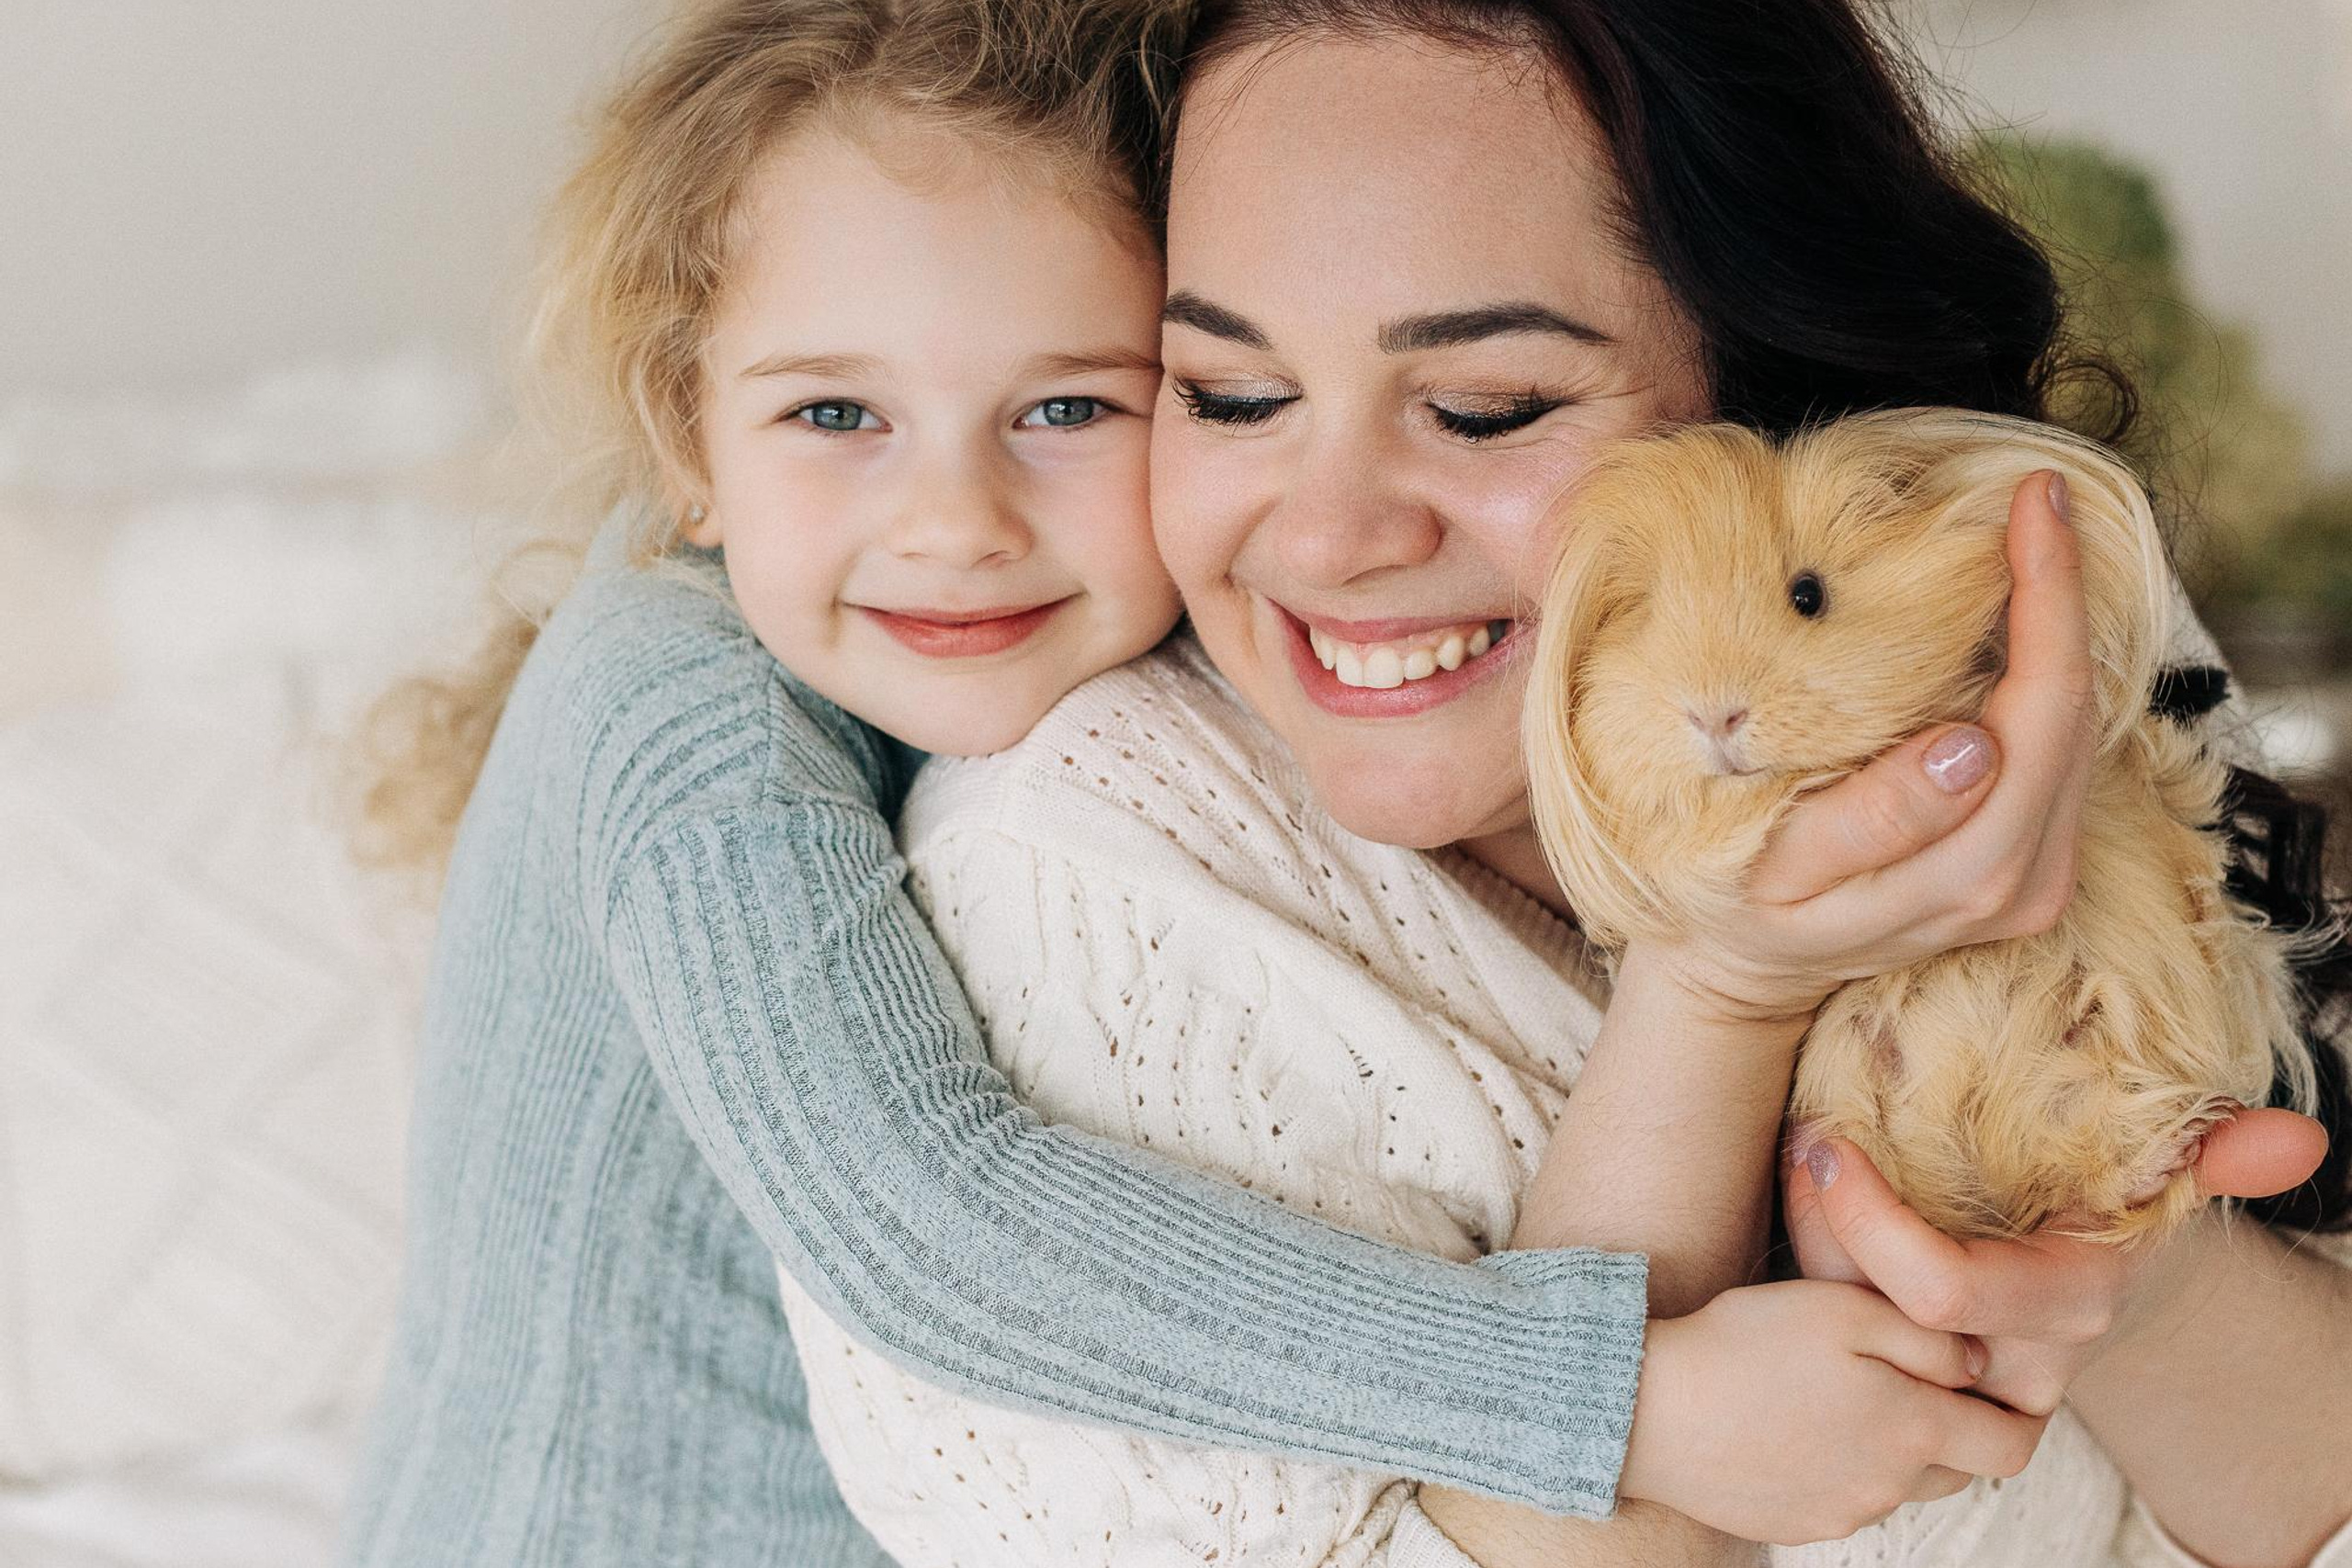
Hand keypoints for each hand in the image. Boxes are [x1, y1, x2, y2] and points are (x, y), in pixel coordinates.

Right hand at [1617, 1279, 2045, 1545]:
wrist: (1647, 1410)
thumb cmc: (1745, 1344)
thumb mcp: (1844, 1307)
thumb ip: (1928, 1337)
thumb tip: (1978, 1365)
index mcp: (1914, 1428)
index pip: (2010, 1446)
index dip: (2022, 1416)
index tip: (2003, 1386)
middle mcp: (1890, 1485)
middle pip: (1959, 1470)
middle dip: (1952, 1427)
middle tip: (1911, 1376)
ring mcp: (1842, 1513)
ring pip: (1898, 1483)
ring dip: (1891, 1446)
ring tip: (1839, 1394)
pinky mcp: (1796, 1524)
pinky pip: (1843, 1497)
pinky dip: (1838, 1465)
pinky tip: (1793, 1423)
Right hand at [1643, 469, 2094, 1024]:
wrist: (1745, 967)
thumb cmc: (1738, 902)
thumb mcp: (1775, 867)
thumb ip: (1874, 818)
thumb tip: (1976, 746)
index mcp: (1968, 880)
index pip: (2039, 715)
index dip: (2047, 601)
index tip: (2033, 505)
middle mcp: (2021, 884)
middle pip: (2075, 714)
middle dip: (2064, 597)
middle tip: (2036, 502)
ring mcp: (2035, 882)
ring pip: (2080, 731)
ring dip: (2060, 632)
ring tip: (2029, 543)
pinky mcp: (2033, 869)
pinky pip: (2061, 753)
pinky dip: (2045, 677)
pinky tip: (2015, 625)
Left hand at [1781, 1117, 2328, 1415]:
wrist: (2081, 1267)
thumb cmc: (2107, 1198)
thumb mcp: (2154, 1167)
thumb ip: (2214, 1152)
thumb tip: (2298, 1139)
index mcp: (2065, 1305)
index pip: (1940, 1293)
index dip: (1867, 1219)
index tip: (1829, 1139)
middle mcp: (2012, 1361)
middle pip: (1874, 1316)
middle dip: (1821, 1227)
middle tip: (1804, 1141)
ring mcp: (1959, 1383)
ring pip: (1844, 1330)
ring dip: (1808, 1241)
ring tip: (1803, 1159)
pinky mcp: (1915, 1383)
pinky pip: (1836, 1340)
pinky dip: (1810, 1270)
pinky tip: (1808, 1209)